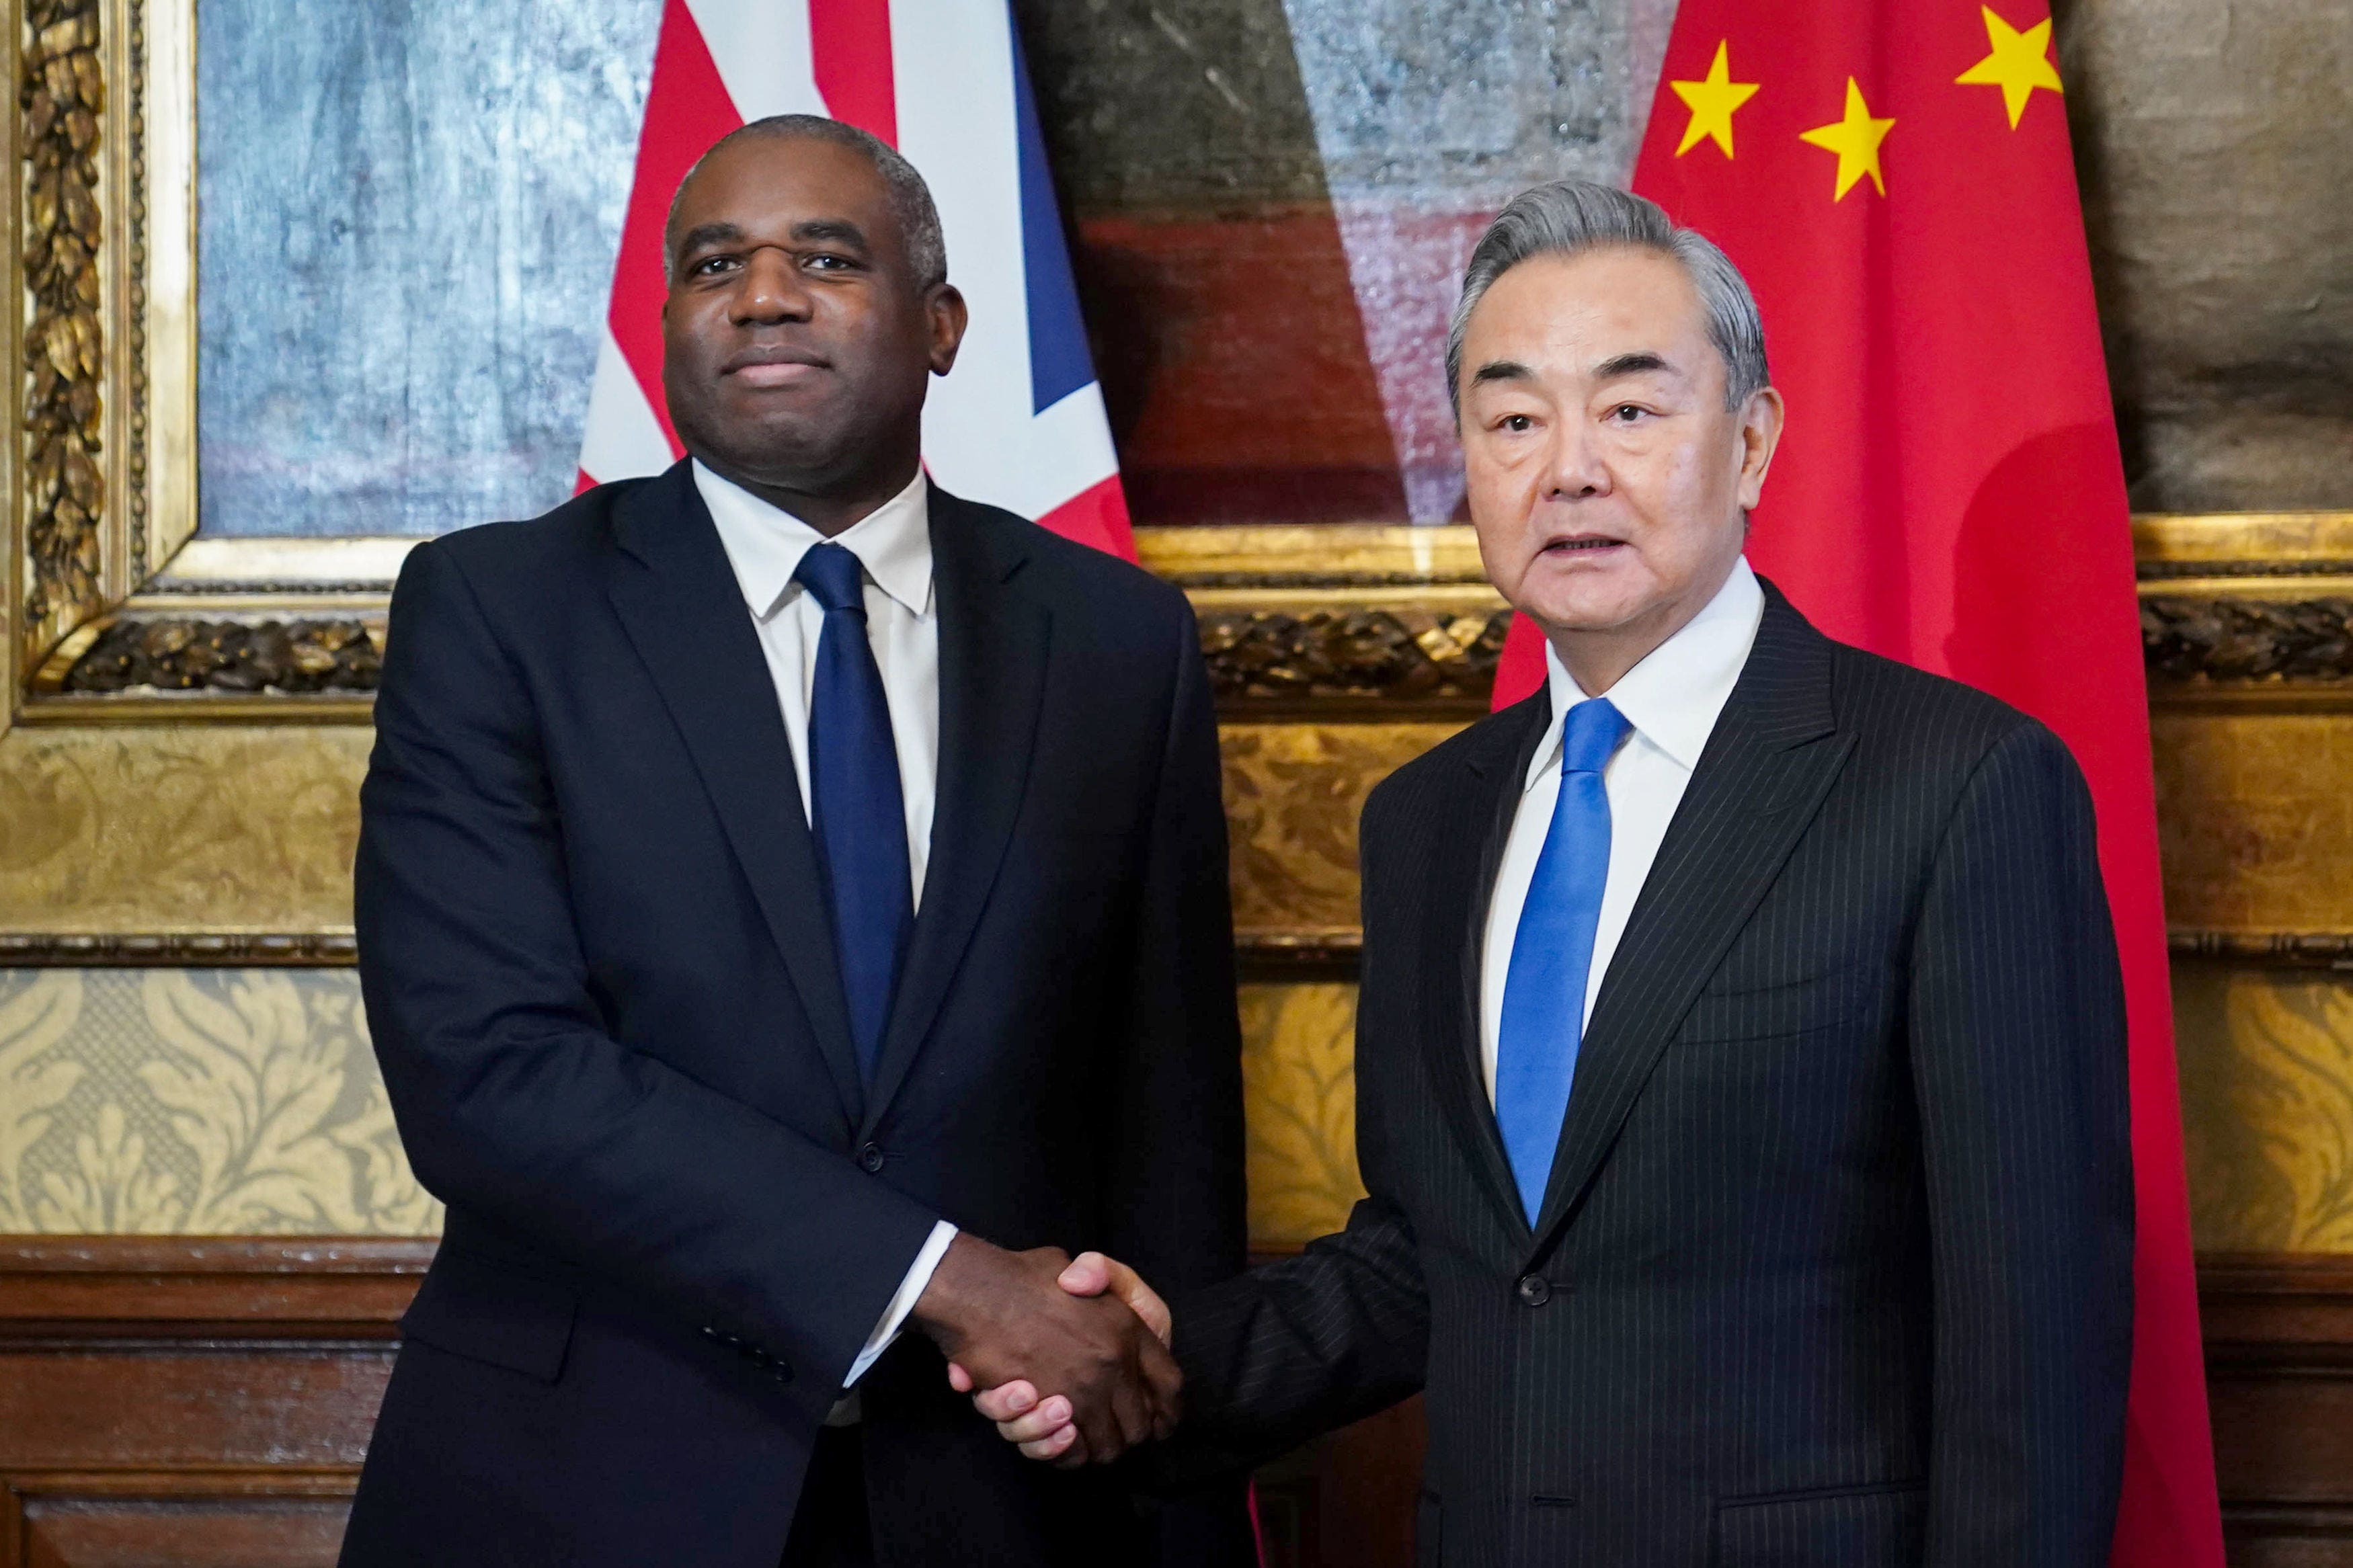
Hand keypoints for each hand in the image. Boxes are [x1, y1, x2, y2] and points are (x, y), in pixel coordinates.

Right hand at [915, 1236, 1178, 1464]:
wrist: (974, 1291)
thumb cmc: (1025, 1277)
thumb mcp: (1076, 1265)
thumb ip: (1099, 1272)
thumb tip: (1088, 1285)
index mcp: (1128, 1328)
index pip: (1170, 1385)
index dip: (1166, 1409)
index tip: (1160, 1421)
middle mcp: (1112, 1363)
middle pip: (1140, 1426)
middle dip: (1126, 1435)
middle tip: (1107, 1430)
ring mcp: (1082, 1391)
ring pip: (1106, 1446)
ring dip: (1092, 1445)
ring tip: (1070, 1427)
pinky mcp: (1049, 1413)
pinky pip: (1067, 1452)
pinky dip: (1060, 1450)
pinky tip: (1057, 1435)